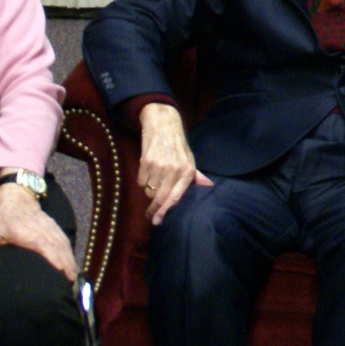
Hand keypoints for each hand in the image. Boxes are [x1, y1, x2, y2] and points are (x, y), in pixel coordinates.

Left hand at [0, 182, 76, 280]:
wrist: (16, 196)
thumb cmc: (2, 218)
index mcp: (24, 231)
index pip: (42, 244)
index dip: (52, 256)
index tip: (60, 269)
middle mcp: (40, 228)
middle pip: (57, 245)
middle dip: (66, 262)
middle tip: (71, 280)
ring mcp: (49, 226)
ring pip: (63, 242)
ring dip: (70, 258)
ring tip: (73, 275)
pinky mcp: (54, 225)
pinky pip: (64, 238)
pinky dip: (69, 251)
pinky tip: (72, 262)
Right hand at [138, 103, 212, 224]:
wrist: (163, 124)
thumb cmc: (178, 146)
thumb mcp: (189, 160)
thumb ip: (193, 177)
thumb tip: (204, 188)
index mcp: (187, 171)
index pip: (176, 197)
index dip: (166, 211)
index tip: (157, 221)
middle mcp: (174, 170)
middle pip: (160, 198)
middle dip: (154, 209)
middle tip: (150, 215)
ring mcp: (159, 166)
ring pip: (149, 191)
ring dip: (149, 190)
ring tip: (154, 179)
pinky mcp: (146, 162)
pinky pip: (141, 182)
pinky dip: (143, 181)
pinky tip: (148, 171)